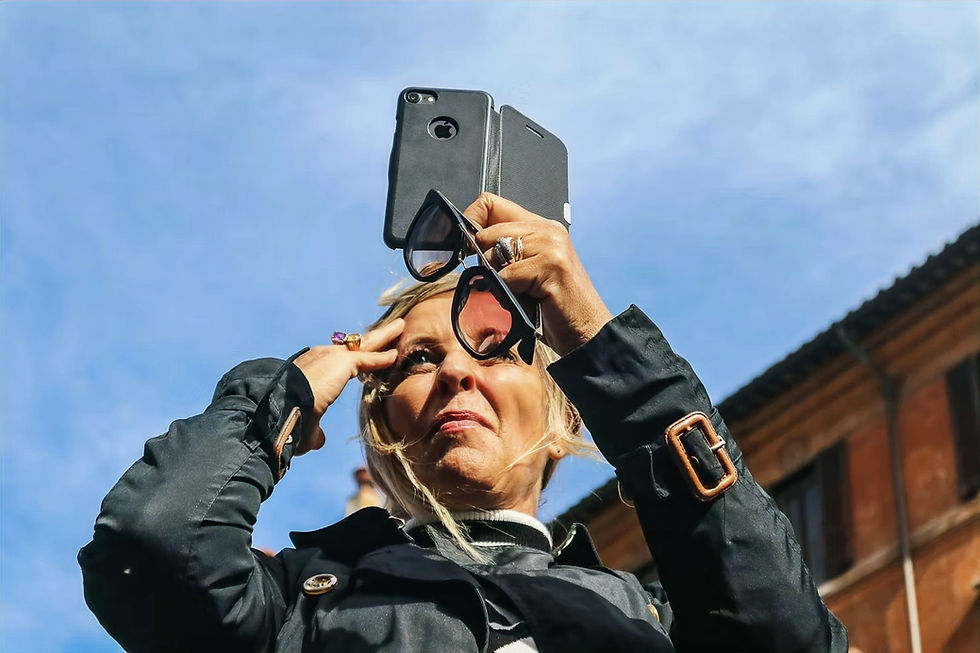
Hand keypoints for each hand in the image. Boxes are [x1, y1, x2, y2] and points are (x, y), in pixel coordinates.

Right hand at [292, 319, 403, 454]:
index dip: (352, 360)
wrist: (280, 408)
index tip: (364, 358)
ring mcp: (331, 357)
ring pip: (363, 344)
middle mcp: (320, 358)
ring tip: (400, 327)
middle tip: (388, 330)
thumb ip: (315, 431)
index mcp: (310, 370)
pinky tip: (395, 354)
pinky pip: (369, 357)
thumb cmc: (287, 420)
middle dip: (371, 339)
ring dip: (383, 337)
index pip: (336, 362)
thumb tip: (320, 440)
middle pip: (352, 346)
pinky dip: (383, 357)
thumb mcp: (305, 427)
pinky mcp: (342, 362)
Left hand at [464, 193, 612, 355]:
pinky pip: (506, 276)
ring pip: (494, 255)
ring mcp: (551, 245)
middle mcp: (547, 230)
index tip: (470, 249)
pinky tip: (530, 300)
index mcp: (541, 227)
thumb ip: (504, 253)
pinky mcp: (552, 265)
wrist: (588, 333)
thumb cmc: (554, 309)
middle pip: (486, 233)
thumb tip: (468, 244)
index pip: (489, 204)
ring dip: (500, 282)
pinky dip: (509, 294)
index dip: (471, 223)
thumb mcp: (526, 273)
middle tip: (509, 284)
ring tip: (523, 293)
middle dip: (487, 263)